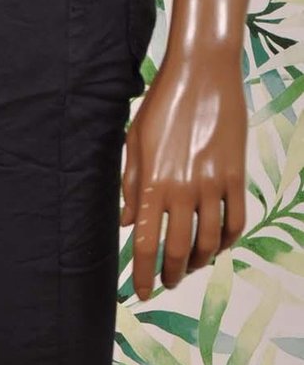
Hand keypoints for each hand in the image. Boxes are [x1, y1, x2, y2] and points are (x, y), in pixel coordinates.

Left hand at [120, 48, 247, 300]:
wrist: (202, 73)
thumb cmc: (161, 105)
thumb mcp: (134, 143)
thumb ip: (129, 186)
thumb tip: (127, 223)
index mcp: (152, 184)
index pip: (145, 244)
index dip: (142, 273)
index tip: (141, 291)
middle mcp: (183, 189)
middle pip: (177, 249)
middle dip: (169, 274)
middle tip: (165, 284)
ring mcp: (213, 183)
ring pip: (209, 241)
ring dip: (198, 261)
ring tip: (189, 267)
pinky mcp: (236, 174)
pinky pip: (236, 219)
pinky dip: (227, 240)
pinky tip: (218, 245)